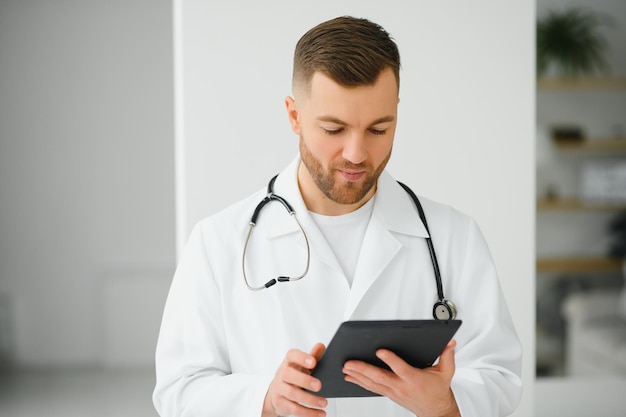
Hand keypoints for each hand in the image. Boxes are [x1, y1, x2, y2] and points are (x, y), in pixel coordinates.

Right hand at [262, 343, 327, 416]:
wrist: (276, 393)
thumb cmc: (294, 375)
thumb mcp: (302, 365)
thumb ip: (313, 356)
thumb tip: (321, 346)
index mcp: (289, 362)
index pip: (292, 355)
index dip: (301, 358)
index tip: (313, 362)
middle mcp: (282, 374)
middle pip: (288, 374)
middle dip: (304, 380)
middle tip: (319, 385)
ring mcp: (279, 389)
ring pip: (291, 394)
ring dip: (309, 399)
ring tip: (324, 402)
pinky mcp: (280, 403)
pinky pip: (294, 409)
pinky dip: (308, 412)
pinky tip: (319, 413)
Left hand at [342, 340, 459, 416]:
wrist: (435, 410)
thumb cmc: (438, 390)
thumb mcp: (446, 372)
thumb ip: (447, 356)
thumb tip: (449, 342)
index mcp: (414, 379)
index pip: (400, 368)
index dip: (390, 360)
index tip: (380, 350)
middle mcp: (401, 386)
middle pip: (380, 377)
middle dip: (363, 369)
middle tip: (350, 362)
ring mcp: (393, 391)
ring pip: (372, 384)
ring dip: (357, 375)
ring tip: (345, 368)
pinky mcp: (389, 394)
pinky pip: (371, 388)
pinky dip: (359, 382)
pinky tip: (350, 377)